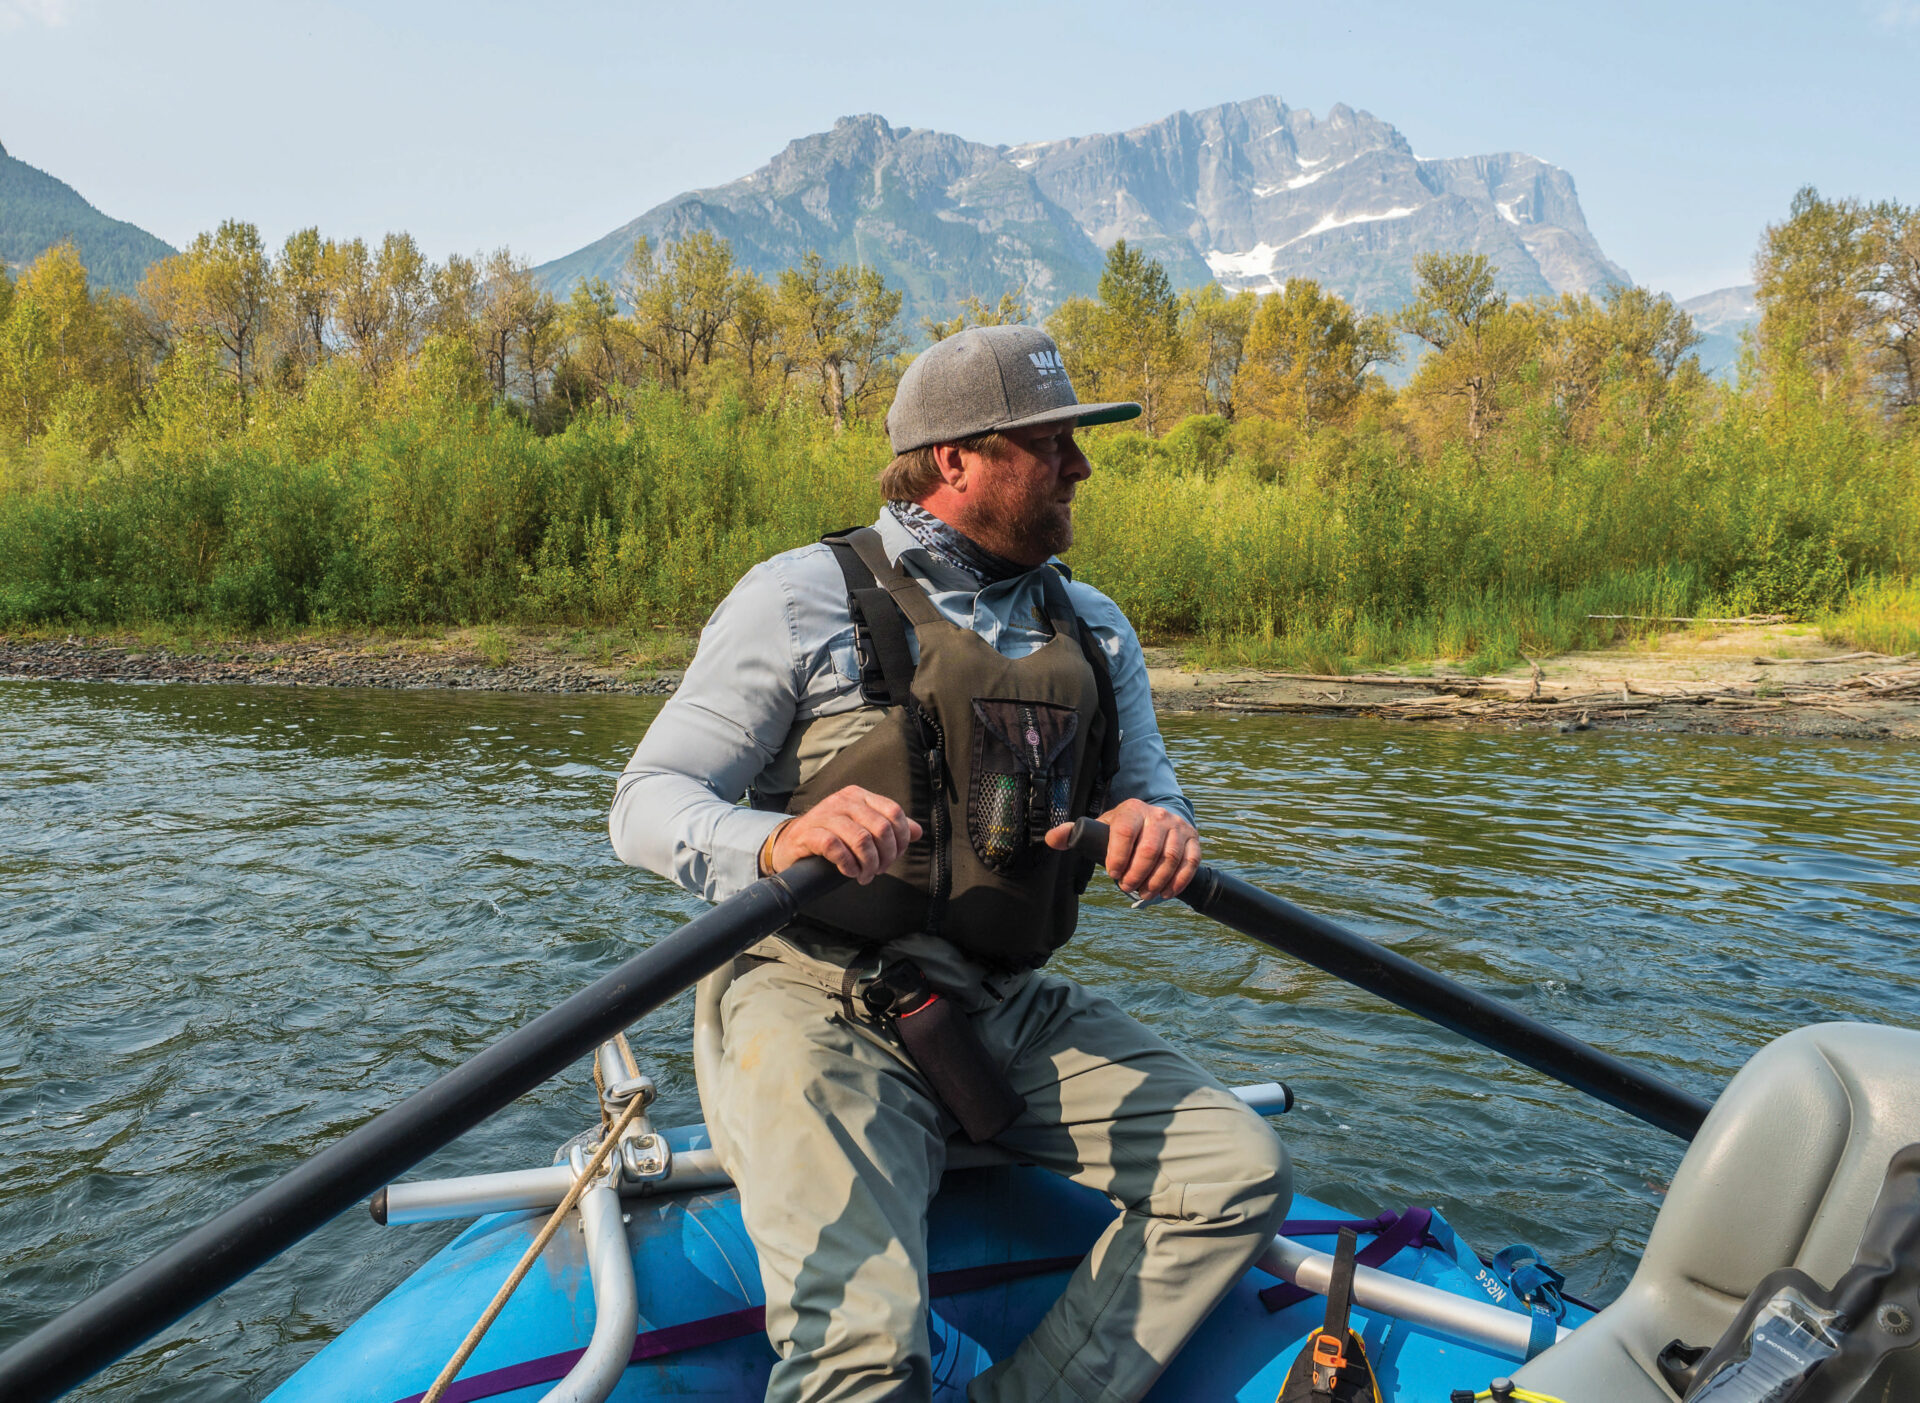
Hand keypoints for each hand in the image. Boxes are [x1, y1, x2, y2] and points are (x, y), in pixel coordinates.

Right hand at [766, 785, 921, 883]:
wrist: (791, 844)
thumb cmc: (831, 837)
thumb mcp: (861, 828)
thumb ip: (889, 827)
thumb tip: (917, 832)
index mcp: (859, 796)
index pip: (894, 812)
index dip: (900, 839)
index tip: (893, 857)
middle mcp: (843, 801)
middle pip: (881, 828)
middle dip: (885, 856)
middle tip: (878, 871)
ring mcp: (825, 815)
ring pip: (861, 839)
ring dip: (868, 864)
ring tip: (864, 875)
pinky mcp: (809, 833)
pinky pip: (836, 847)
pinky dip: (848, 864)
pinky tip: (848, 872)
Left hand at [1046, 798, 1200, 900]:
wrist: (1158, 819)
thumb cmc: (1125, 829)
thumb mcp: (1102, 827)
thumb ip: (1075, 833)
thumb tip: (1050, 840)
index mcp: (1132, 809)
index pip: (1126, 832)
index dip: (1118, 856)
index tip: (1113, 873)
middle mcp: (1158, 815)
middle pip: (1150, 849)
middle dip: (1137, 874)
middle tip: (1127, 887)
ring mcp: (1179, 827)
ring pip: (1171, 858)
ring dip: (1157, 881)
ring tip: (1144, 892)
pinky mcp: (1193, 840)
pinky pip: (1191, 863)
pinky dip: (1178, 881)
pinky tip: (1165, 893)